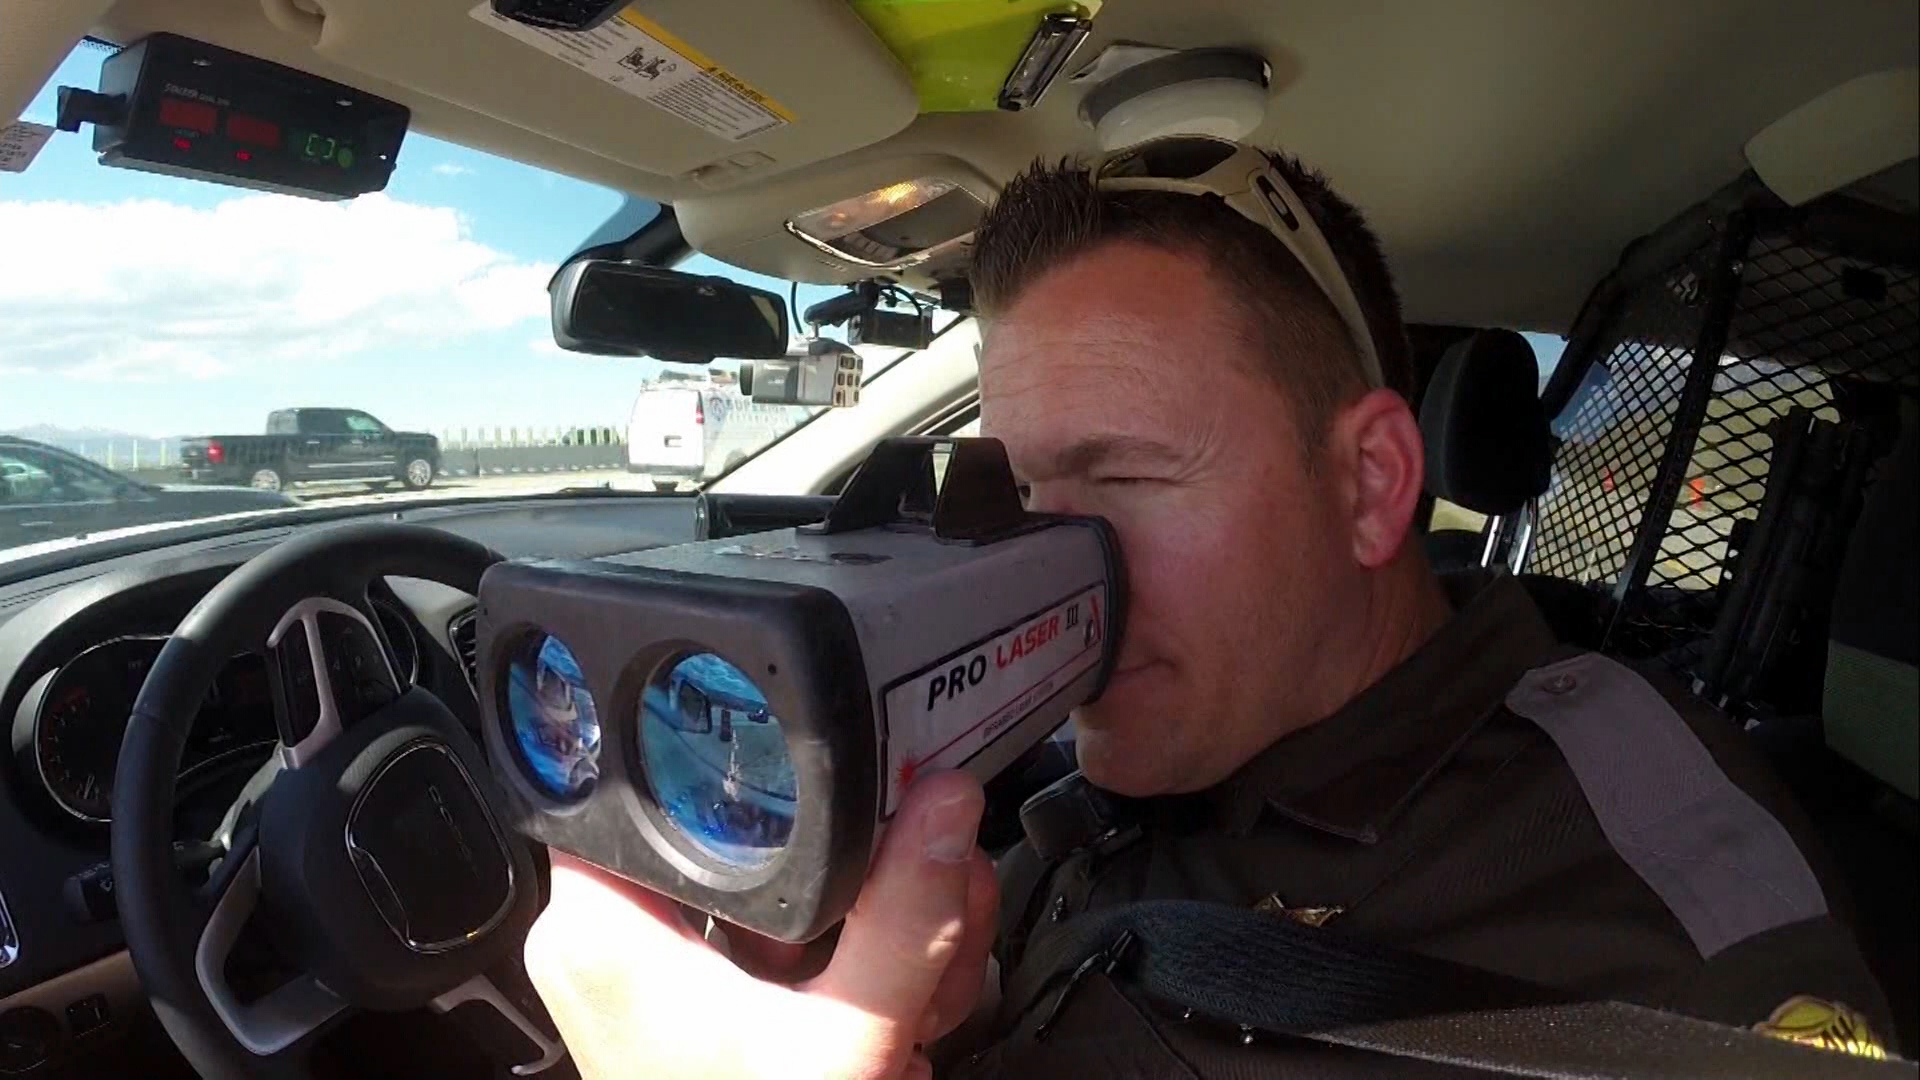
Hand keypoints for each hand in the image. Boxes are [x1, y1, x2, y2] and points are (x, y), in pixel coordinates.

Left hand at [524, 771, 999, 1079]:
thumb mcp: (848, 1037)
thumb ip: (904, 918)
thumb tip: (947, 802)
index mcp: (607, 929)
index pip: (641, 775)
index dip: (740, 750)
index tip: (836, 748)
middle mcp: (620, 942)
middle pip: (755, 834)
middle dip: (868, 862)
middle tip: (938, 886)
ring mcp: (669, 979)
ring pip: (794, 890)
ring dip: (886, 918)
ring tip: (939, 963)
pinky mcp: (716, 1013)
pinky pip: (799, 947)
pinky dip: (865, 964)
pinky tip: (918, 1000)